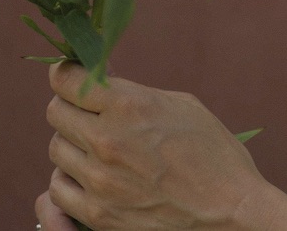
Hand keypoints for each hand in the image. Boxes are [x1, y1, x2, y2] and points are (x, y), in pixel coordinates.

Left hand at [41, 60, 278, 229]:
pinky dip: (69, 181)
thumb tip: (101, 84)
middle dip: (70, 107)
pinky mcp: (98, 214)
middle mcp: (107, 140)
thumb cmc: (214, 154)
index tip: (69, 75)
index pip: (66, 80)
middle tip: (88, 112)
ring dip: (72, 145)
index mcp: (129, 105)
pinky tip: (89, 177)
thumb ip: (135, 94)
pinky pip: (57, 190)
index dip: (66, 73)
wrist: (230, 212)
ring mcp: (99, 180)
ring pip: (56, 150)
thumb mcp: (182, 106)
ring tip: (96, 148)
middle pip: (56, 112)